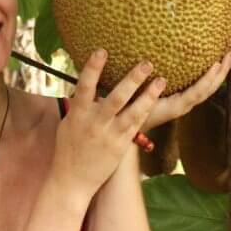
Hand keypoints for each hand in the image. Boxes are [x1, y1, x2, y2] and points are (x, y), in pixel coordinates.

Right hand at [51, 50, 164, 201]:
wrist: (72, 180)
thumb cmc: (68, 148)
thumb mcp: (69, 123)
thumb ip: (79, 104)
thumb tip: (86, 84)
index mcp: (78, 114)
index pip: (84, 86)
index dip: (93, 68)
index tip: (102, 50)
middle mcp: (95, 123)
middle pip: (116, 98)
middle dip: (132, 79)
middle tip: (146, 62)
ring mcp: (110, 135)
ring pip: (132, 112)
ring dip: (148, 95)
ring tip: (161, 80)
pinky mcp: (120, 145)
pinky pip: (136, 125)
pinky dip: (146, 111)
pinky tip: (156, 99)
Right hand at [140, 47, 230, 133]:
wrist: (132, 126)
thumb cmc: (132, 111)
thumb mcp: (138, 99)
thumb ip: (144, 87)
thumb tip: (146, 65)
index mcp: (176, 106)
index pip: (198, 92)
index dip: (208, 79)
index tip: (217, 63)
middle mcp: (185, 105)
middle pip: (210, 89)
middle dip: (223, 70)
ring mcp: (186, 103)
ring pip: (208, 88)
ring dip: (220, 71)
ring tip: (228, 53)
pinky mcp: (183, 99)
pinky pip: (202, 86)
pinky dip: (210, 75)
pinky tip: (213, 63)